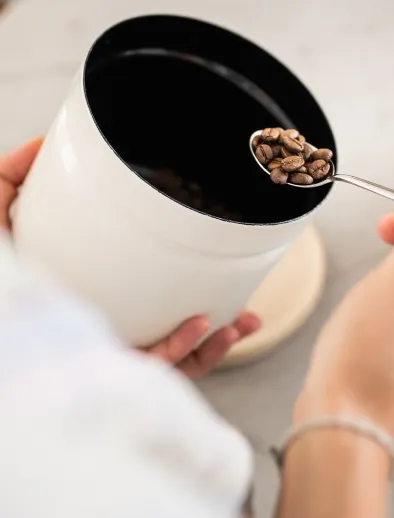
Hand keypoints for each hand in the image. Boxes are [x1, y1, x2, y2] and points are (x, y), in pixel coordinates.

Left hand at [0, 140, 259, 376]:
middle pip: (166, 340)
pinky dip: (183, 349)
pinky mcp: (100, 375)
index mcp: (84, 301)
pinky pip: (152, 370)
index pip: (140, 302)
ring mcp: (100, 356)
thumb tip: (43, 143)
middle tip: (245, 312)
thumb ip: (11, 174)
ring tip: (241, 321)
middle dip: (213, 332)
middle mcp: (95, 332)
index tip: (208, 269)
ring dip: (212, 345)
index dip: (178, 292)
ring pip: (170, 362)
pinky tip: (202, 325)